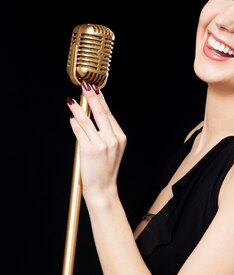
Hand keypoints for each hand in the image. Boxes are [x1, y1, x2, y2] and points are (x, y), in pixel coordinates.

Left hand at [67, 81, 126, 203]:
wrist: (103, 188)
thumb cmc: (105, 169)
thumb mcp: (112, 149)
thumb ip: (105, 133)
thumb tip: (90, 115)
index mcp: (120, 137)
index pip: (109, 114)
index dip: (101, 99)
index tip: (95, 88)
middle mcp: (113, 139)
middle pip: (101, 113)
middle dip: (92, 97)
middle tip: (85, 85)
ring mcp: (102, 145)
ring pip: (88, 121)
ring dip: (78, 109)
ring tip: (72, 100)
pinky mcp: (90, 150)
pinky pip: (80, 132)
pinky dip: (75, 123)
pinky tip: (71, 117)